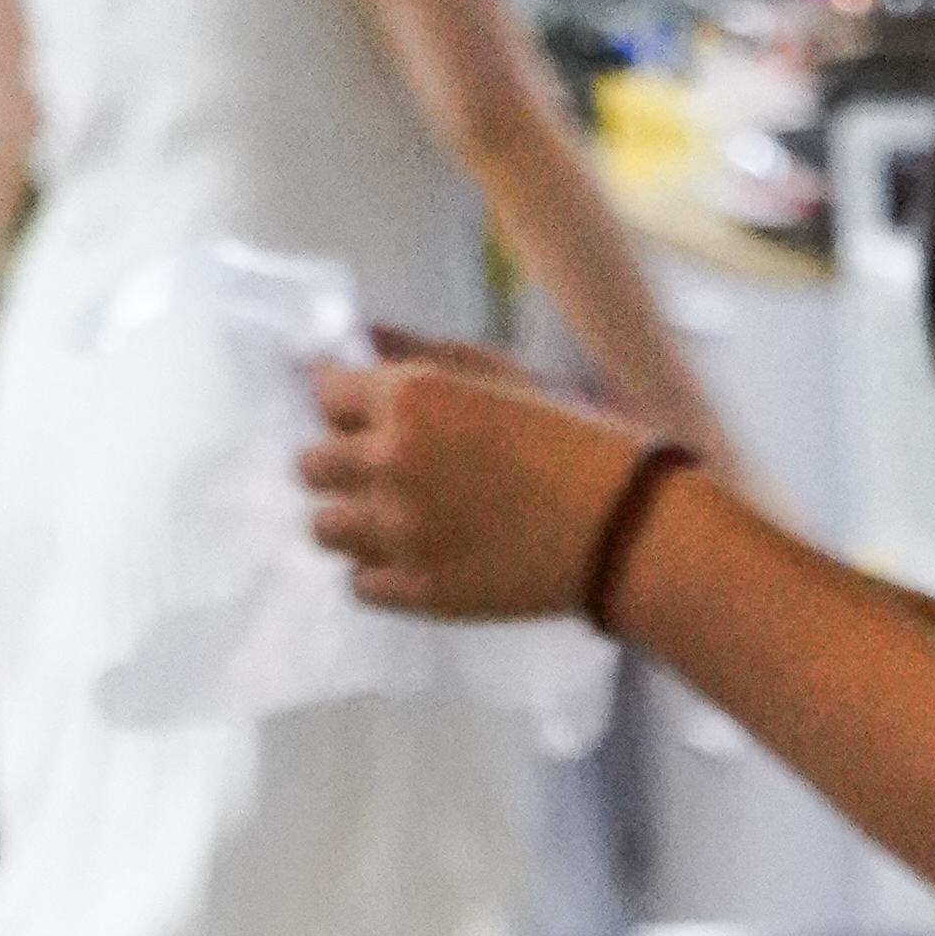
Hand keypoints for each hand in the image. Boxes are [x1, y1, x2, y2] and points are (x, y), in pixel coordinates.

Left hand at [300, 338, 644, 623]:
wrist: (623, 526)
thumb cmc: (570, 436)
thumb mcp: (498, 373)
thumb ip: (422, 356)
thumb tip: (364, 343)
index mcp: (409, 397)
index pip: (325, 393)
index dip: (345, 403)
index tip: (366, 414)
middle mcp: (391, 462)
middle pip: (311, 464)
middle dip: (340, 462)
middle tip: (379, 470)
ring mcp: (402, 533)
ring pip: (325, 527)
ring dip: (350, 519)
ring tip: (390, 519)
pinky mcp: (421, 592)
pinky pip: (359, 584)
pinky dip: (376, 572)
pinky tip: (410, 558)